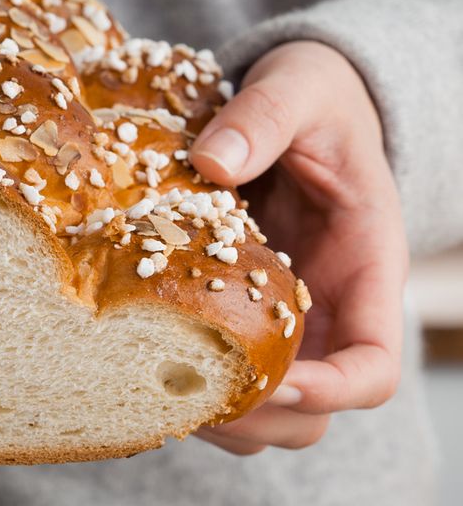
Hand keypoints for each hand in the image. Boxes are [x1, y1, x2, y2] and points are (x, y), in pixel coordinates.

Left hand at [189, 41, 407, 454]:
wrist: (291, 102)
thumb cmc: (313, 96)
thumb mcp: (299, 87)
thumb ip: (265, 117)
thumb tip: (212, 162)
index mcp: (363, 269)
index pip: (373, 368)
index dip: (328, 391)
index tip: (270, 383)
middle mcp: (325, 312)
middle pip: (310, 414)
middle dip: (255, 418)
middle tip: (182, 391)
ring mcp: (280, 321)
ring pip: (262, 412)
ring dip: (213, 415)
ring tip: (148, 385)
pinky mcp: (234, 312)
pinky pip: (218, 373)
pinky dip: (182, 383)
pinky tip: (132, 357)